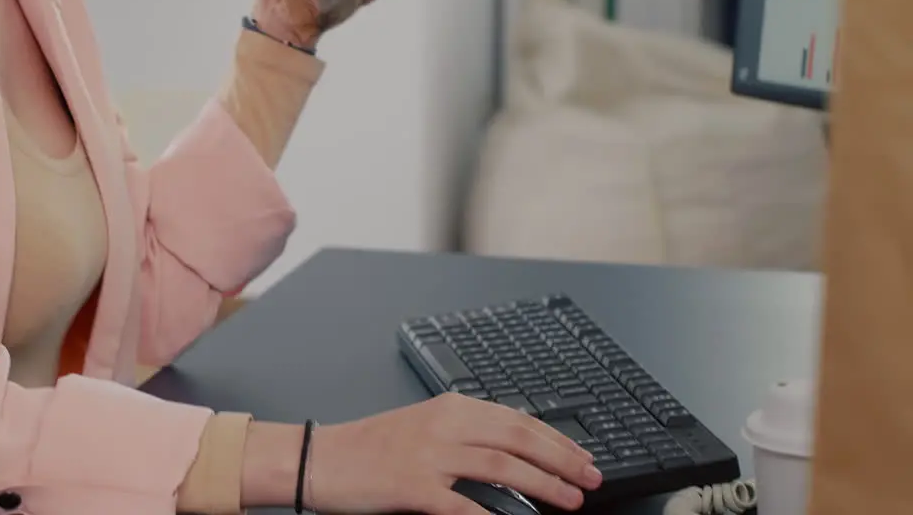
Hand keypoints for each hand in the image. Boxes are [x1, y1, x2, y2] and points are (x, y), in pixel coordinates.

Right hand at [309, 394, 602, 513]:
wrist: (322, 459)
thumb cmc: (370, 448)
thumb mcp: (424, 427)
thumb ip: (466, 434)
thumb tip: (516, 452)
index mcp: (450, 407)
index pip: (517, 419)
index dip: (557, 439)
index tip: (583, 457)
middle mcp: (444, 425)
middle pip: (518, 437)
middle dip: (562, 459)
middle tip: (590, 477)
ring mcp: (428, 455)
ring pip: (502, 465)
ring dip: (543, 484)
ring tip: (569, 499)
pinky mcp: (413, 486)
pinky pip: (464, 504)